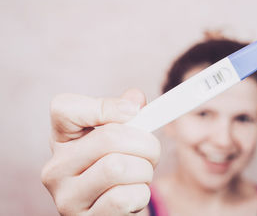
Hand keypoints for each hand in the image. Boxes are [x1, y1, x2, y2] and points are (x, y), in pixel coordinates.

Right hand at [41, 89, 159, 214]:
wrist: (116, 211)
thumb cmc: (120, 167)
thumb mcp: (121, 138)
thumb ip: (127, 113)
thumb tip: (135, 99)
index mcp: (62, 139)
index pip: (64, 108)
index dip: (104, 106)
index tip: (133, 112)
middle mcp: (56, 168)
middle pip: (109, 137)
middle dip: (146, 143)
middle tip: (151, 151)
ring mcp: (67, 197)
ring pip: (119, 167)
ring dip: (145, 170)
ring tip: (141, 174)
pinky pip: (126, 197)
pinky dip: (142, 194)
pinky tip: (134, 195)